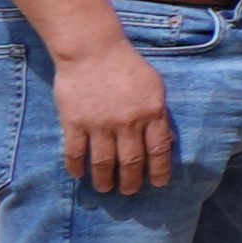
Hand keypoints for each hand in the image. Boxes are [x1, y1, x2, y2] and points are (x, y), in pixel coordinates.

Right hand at [48, 40, 170, 192]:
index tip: (159, 183)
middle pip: (131, 161)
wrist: (93, 51)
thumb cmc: (128, 67)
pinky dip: (76, 167)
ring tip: (105, 188)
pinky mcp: (74, 122)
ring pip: (103, 162)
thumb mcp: (155, 88)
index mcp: (151, 113)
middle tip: (129, 191)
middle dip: (131, 181)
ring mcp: (99, 124)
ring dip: (105, 179)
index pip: (158, 150)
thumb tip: (166, 142)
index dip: (159, 170)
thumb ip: (160, 115)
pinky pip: (75, 152)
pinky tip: (78, 175)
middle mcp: (127, 122)